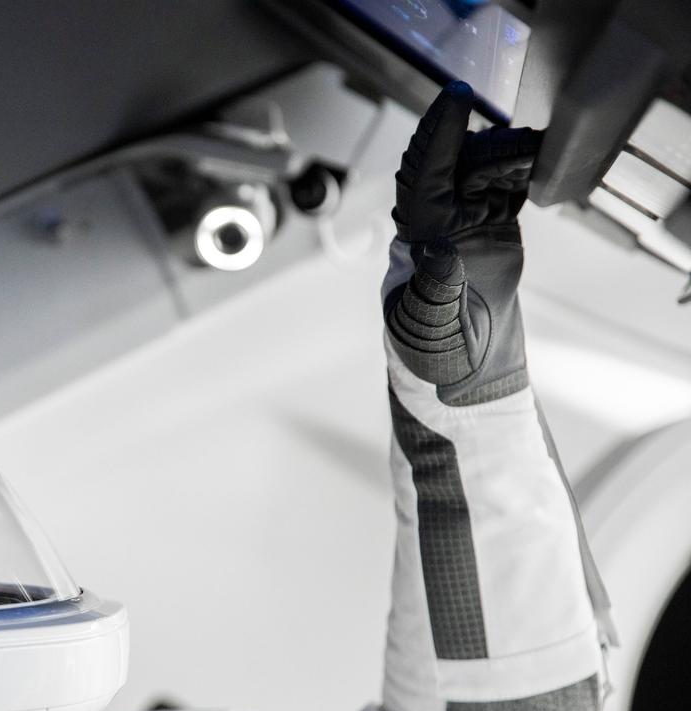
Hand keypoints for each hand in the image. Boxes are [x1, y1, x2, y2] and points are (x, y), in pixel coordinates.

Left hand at [386, 82, 540, 403]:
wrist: (461, 368)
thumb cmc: (432, 350)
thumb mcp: (429, 326)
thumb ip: (433, 291)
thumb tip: (437, 252)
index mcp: (416, 236)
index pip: (423, 173)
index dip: (439, 133)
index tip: (456, 99)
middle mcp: (435, 221)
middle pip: (454, 160)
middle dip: (483, 143)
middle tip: (519, 142)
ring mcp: (464, 222)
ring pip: (481, 167)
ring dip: (507, 155)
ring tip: (534, 157)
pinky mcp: (490, 228)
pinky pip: (503, 185)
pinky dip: (521, 170)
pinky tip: (537, 166)